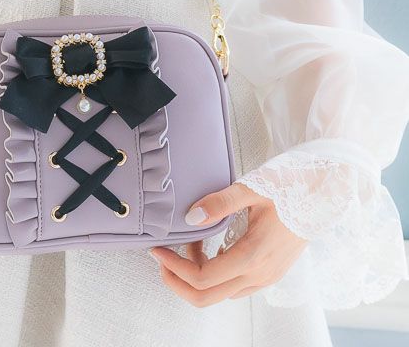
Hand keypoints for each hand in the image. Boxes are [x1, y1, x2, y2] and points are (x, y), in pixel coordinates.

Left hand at [149, 181, 307, 304]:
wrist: (325, 190)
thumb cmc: (291, 185)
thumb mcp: (252, 188)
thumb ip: (219, 203)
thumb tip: (190, 217)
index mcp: (254, 255)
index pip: (203, 278)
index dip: (174, 268)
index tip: (158, 249)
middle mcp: (260, 274)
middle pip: (207, 297)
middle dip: (178, 281)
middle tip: (161, 258)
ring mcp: (266, 277)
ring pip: (220, 293)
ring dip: (196, 275)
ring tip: (187, 242)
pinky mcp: (269, 272)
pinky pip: (233, 285)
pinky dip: (213, 272)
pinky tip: (208, 247)